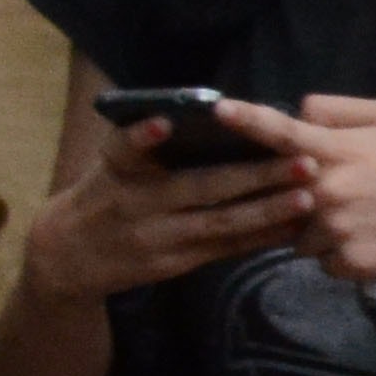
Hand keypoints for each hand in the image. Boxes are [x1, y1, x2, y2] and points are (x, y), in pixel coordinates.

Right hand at [15, 108, 306, 302]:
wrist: (69, 254)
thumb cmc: (105, 193)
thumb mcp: (110, 165)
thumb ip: (143, 142)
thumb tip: (202, 112)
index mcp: (118, 169)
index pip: (124, 147)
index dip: (143, 134)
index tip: (166, 122)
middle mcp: (137, 202)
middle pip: (198, 187)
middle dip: (253, 176)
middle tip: (300, 162)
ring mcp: (158, 236)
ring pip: (220, 223)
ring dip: (266, 211)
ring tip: (306, 198)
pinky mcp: (174, 263)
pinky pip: (224, 249)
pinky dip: (259, 237)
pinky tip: (293, 228)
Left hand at [261, 94, 375, 290]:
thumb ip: (340, 110)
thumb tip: (299, 111)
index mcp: (340, 149)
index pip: (282, 132)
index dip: (247, 120)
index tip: (218, 111)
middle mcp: (331, 188)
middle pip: (280, 196)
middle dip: (297, 197)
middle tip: (340, 195)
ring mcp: (339, 228)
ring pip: (300, 234)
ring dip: (321, 231)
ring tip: (366, 222)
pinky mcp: (353, 262)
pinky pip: (325, 262)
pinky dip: (343, 257)